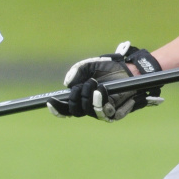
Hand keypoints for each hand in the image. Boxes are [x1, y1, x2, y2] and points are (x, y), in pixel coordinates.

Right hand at [46, 41, 162, 121]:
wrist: (129, 70)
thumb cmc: (108, 68)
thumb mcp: (89, 65)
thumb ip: (76, 71)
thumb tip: (67, 83)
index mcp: (80, 98)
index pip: (65, 109)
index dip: (57, 108)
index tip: (50, 101)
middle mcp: (89, 107)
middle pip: (75, 111)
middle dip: (76, 98)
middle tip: (83, 85)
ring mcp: (102, 111)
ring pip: (90, 112)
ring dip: (90, 99)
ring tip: (96, 84)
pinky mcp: (115, 113)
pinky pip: (106, 112)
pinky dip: (102, 101)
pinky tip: (104, 90)